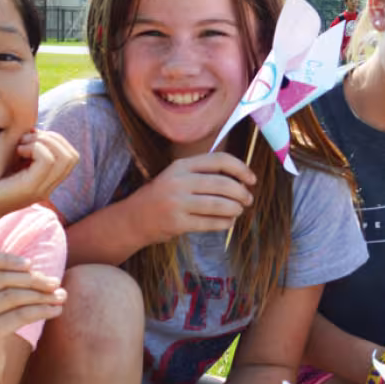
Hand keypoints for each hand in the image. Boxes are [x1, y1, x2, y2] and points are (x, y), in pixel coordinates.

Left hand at [0, 129, 79, 229]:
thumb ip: (22, 149)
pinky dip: (35, 147)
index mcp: (44, 181)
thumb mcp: (6, 162)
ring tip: (21, 145)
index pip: (70, 156)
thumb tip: (31, 128)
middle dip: (52, 138)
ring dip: (44, 142)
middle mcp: (47, 187)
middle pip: (72, 156)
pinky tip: (17, 151)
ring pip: (65, 157)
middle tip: (25, 141)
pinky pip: (48, 160)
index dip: (54, 140)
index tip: (27, 140)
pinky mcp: (29, 188)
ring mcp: (40, 189)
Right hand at [0, 249, 64, 383]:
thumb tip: (34, 271)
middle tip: (56, 283)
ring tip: (61, 296)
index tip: (30, 264)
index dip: (5, 258)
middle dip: (34, 279)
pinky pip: (20, 315)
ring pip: (14, 296)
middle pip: (3, 278)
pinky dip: (42, 311)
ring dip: (42, 295)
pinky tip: (55, 311)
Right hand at [134, 153, 256, 243]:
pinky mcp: (177, 223)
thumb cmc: (162, 197)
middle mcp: (178, 181)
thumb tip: (241, 179)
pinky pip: (210, 223)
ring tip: (238, 211)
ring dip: (235, 209)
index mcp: (181, 165)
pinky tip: (228, 222)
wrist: (133, 219)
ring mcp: (177, 203)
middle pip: (223, 184)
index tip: (252, 180)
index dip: (241, 169)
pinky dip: (224, 223)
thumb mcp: (177, 176)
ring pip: (219, 205)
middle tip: (248, 199)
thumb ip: (203, 174)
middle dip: (241, 193)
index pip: (219, 160)